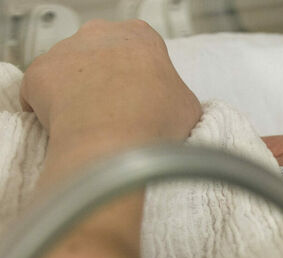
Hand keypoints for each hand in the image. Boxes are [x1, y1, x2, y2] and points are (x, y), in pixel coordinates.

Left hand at [21, 19, 200, 143]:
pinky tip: (70, 127)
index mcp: (140, 36)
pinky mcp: (39, 73)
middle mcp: (100, 33)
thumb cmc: (154, 122)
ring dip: (80, 93)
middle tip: (119, 112)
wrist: (114, 142)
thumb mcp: (188, 107)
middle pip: (102, 55)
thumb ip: (175, 97)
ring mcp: (65, 50)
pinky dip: (52, 109)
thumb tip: (170, 108)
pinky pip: (42, 91)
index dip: (142, 78)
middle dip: (107, 80)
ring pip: (71, 71)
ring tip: (95, 124)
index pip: (140, 51)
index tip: (144, 100)